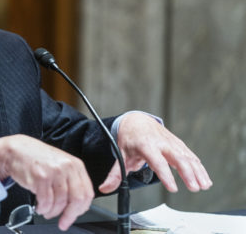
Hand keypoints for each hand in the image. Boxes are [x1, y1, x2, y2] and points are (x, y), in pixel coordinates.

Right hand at [0, 134, 93, 230]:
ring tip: (46, 211)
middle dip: (69, 216)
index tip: (74, 216)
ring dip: (52, 212)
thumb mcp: (61, 165)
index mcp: (76, 165)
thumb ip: (71, 182)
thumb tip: (77, 205)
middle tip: (63, 222)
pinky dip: (42, 208)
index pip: (87, 193)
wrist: (17, 150)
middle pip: (76, 200)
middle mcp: (67, 167)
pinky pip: (45, 202)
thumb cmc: (38, 159)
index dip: (81, 209)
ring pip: (59, 203)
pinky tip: (39, 206)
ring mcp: (54, 172)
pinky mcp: (41, 177)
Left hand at [98, 112, 212, 193]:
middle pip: (177, 158)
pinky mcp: (178, 144)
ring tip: (204, 186)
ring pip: (187, 156)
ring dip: (198, 171)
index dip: (165, 174)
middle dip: (187, 173)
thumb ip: (115, 174)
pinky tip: (205, 179)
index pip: (157, 161)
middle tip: (194, 188)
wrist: (136, 120)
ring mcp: (171, 142)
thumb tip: (104, 188)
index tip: (173, 188)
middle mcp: (161, 142)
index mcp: (145, 145)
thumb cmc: (129, 138)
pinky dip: (199, 167)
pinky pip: (191, 155)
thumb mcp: (120, 154)